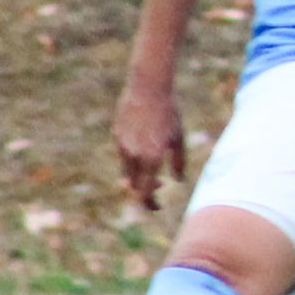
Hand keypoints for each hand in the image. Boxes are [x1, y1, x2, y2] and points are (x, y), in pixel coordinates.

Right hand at [113, 75, 186, 210]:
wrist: (148, 88)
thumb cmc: (169, 112)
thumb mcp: (178, 138)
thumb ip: (177, 163)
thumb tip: (176, 181)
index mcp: (150, 158)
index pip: (144, 192)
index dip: (150, 204)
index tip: (158, 206)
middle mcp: (133, 155)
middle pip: (134, 185)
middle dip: (146, 190)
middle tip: (160, 186)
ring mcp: (122, 145)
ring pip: (127, 171)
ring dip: (139, 175)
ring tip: (153, 166)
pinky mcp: (116, 135)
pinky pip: (124, 154)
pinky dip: (133, 159)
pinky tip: (144, 145)